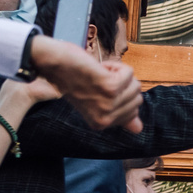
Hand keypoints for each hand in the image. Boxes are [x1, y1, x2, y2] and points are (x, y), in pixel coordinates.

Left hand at [27, 39, 142, 132]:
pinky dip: (116, 66)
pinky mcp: (111, 87)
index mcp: (102, 123)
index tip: (101, 91)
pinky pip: (129, 73)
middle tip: (98, 82)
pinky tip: (100, 69)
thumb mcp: (98, 102)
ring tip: (98, 75)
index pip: (135, 112)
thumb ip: (119, 116)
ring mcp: (109, 103)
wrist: (54, 65)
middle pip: (137, 98)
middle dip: (122, 84)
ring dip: (118, 74)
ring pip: (135, 85)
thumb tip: (138, 128)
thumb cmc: (74, 80)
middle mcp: (106, 118)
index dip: (122, 94)